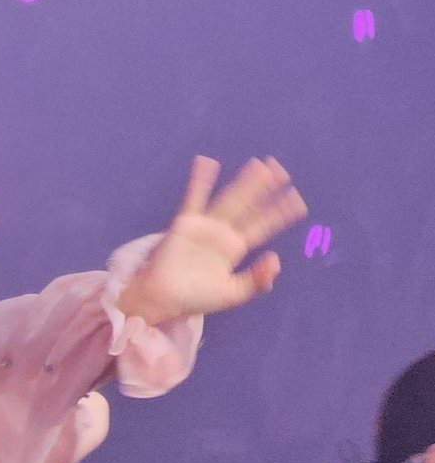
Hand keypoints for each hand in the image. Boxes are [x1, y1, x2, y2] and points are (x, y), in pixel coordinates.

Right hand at [121, 157, 305, 325]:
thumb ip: (256, 280)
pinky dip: (199, 181)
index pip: (262, 226)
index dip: (279, 213)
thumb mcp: (233, 294)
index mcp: (235, 248)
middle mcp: (223, 233)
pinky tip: (206, 162)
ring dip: (243, 182)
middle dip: (265, 189)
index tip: (297, 202)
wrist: (164, 300)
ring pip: (229, 199)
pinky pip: (194, 198)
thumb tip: (276, 259)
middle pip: (248, 206)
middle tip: (281, 170)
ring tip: (259, 165)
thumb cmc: (196, 298)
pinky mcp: (185, 223)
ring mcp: (205, 225)